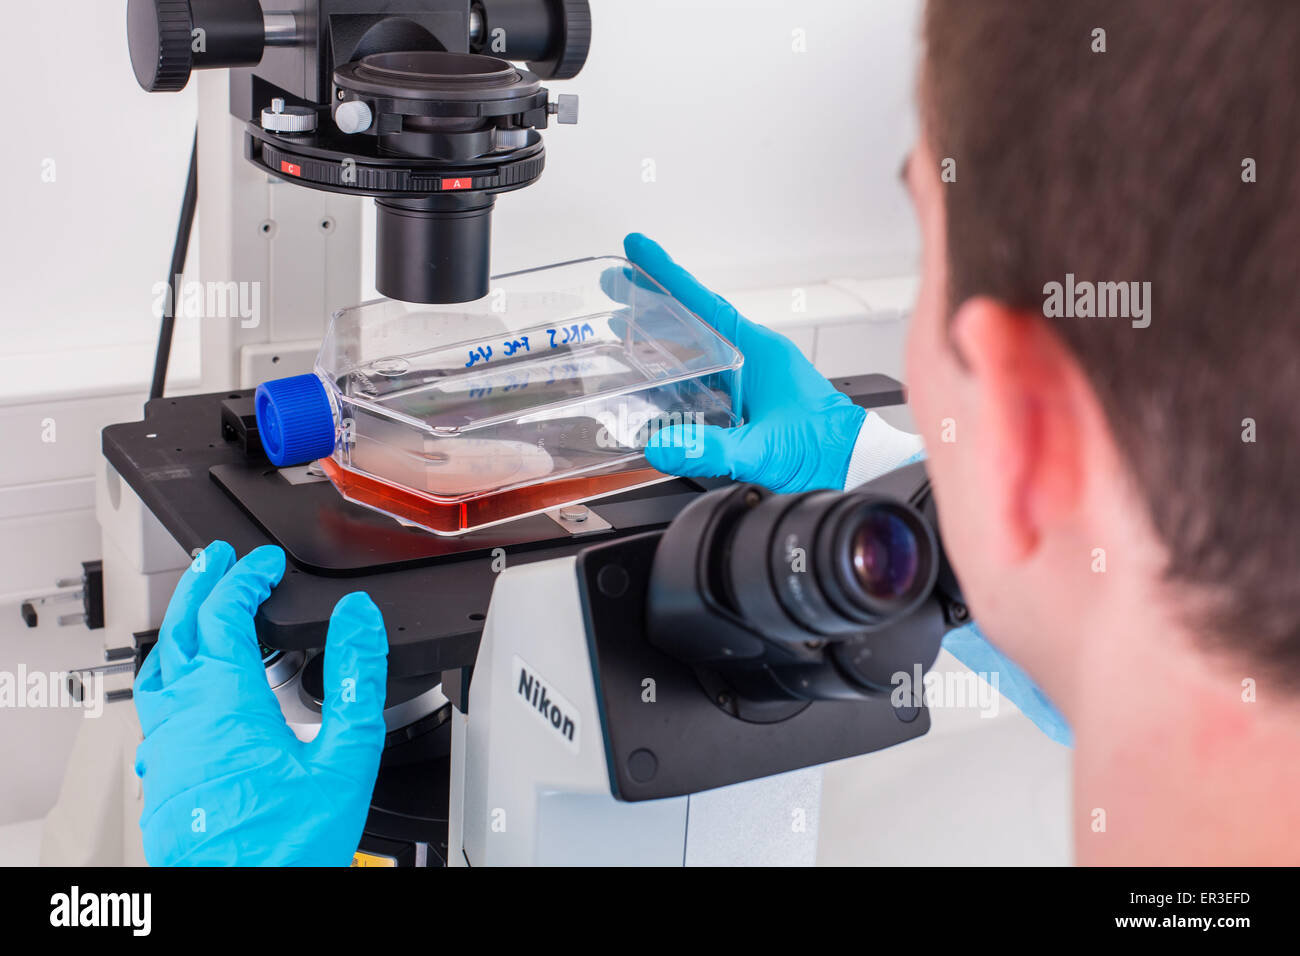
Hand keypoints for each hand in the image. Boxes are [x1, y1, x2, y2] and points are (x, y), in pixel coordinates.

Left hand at [133, 541, 387, 865]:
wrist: (245, 907)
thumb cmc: (290, 847)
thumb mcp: (346, 756)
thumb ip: (355, 678)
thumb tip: (360, 620)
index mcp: (226, 704)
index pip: (224, 615)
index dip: (245, 578)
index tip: (264, 563)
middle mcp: (183, 720)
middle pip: (177, 631)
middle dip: (199, 587)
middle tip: (217, 560)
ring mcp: (164, 749)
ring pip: (157, 669)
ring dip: (177, 628)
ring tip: (197, 609)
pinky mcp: (161, 776)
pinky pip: (154, 707)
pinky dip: (172, 673)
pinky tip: (191, 686)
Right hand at [621, 233, 866, 492]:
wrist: (853, 469)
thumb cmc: (825, 450)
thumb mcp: (764, 450)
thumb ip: (712, 448)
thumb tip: (663, 444)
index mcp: (760, 353)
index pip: (704, 304)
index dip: (667, 276)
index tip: (638, 250)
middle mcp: (753, 360)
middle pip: (692, 320)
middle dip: (652, 302)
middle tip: (615, 286)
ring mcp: (751, 380)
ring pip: (696, 349)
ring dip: (660, 338)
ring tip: (623, 328)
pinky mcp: (749, 403)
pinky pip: (704, 379)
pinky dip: (675, 374)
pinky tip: (654, 385)